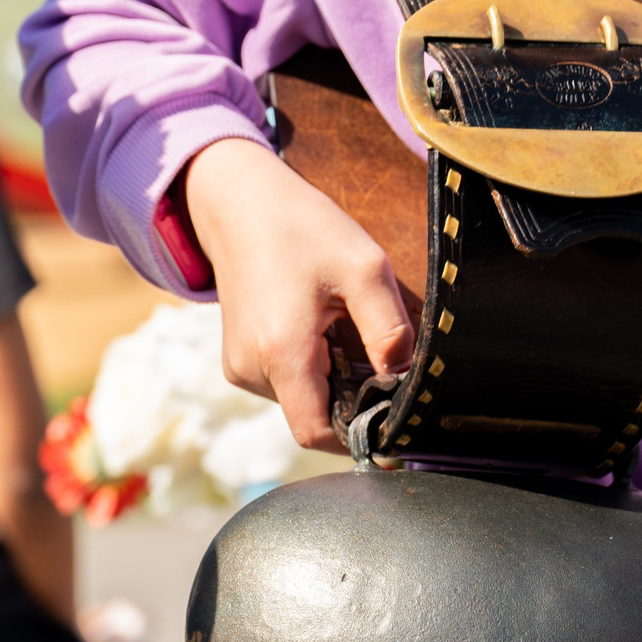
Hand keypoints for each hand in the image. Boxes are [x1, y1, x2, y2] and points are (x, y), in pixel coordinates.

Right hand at [181, 137, 413, 451]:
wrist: (241, 203)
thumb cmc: (304, 229)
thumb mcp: (364, 268)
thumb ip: (390, 330)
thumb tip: (404, 381)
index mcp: (281, 351)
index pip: (316, 433)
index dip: (357, 437)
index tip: (391, 422)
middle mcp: (250, 369)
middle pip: (312, 417)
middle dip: (350, 400)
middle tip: (373, 356)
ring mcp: (239, 366)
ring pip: (299, 401)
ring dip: (330, 382)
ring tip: (340, 330)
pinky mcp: (237, 360)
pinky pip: (283, 384)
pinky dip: (310, 370)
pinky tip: (318, 329)